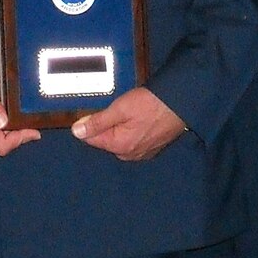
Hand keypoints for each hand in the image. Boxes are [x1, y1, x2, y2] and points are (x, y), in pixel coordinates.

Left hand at [71, 87, 186, 161]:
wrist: (181, 103)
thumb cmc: (150, 104)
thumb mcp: (119, 109)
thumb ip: (97, 122)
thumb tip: (76, 132)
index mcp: (119, 147)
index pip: (92, 139)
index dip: (89, 123)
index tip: (94, 110)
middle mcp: (130, 155)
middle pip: (106, 140)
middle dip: (106, 125)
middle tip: (117, 108)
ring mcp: (142, 153)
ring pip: (120, 140)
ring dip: (120, 128)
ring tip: (130, 111)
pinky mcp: (152, 148)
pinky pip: (133, 141)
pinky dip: (132, 131)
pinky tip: (139, 118)